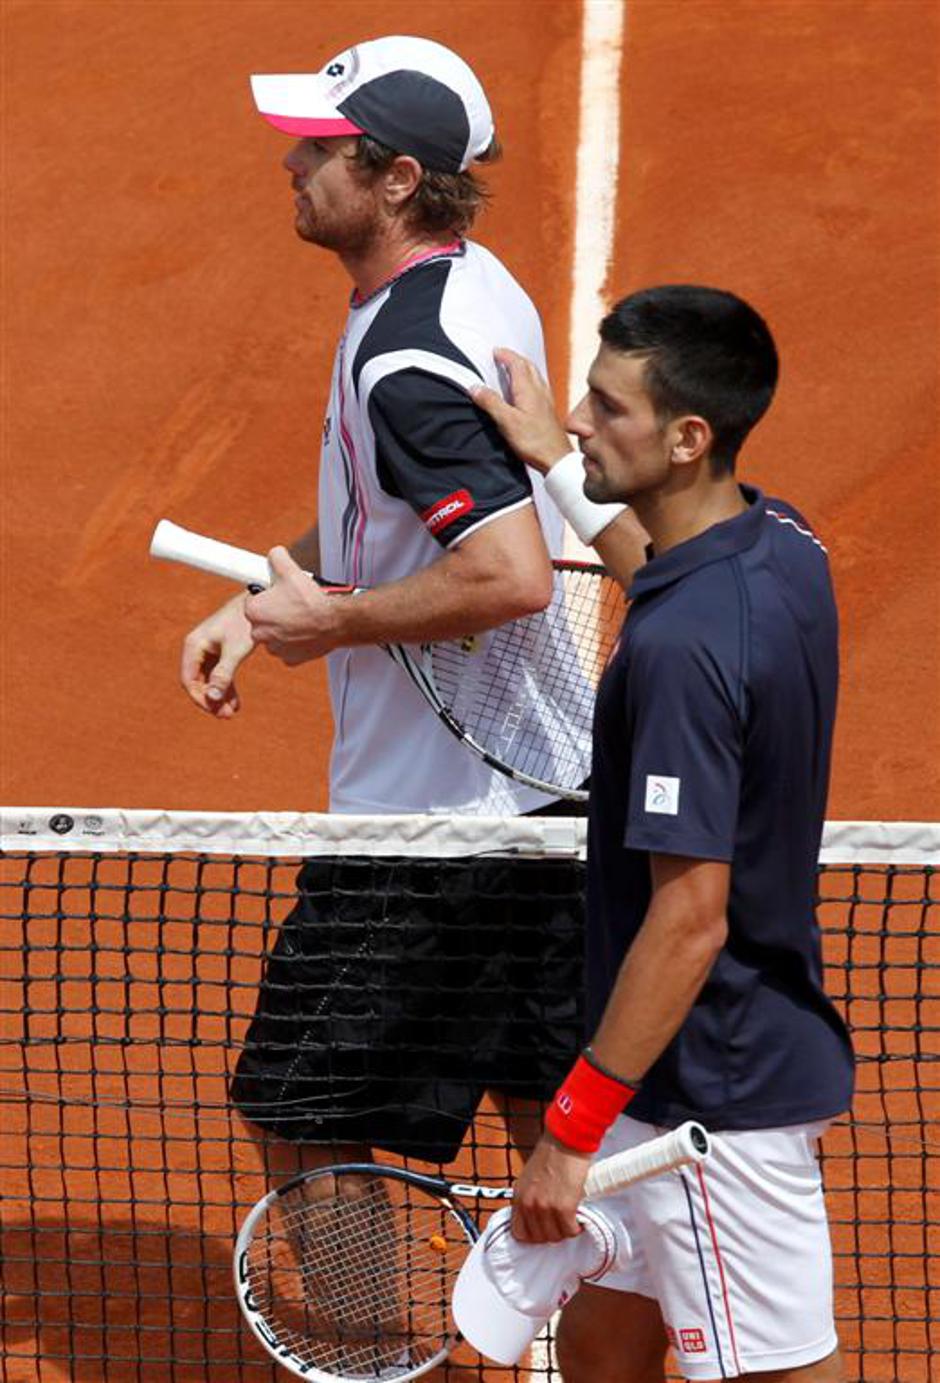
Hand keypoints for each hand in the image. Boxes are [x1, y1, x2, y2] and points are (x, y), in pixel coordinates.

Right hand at [180, 593, 254, 716]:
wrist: (259, 603)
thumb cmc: (245, 624)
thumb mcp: (235, 651)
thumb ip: (223, 675)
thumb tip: (213, 698)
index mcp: (193, 645)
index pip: (189, 680)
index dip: (200, 698)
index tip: (215, 710)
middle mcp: (196, 648)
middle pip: (198, 682)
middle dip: (211, 700)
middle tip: (227, 716)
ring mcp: (208, 650)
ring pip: (209, 680)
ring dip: (219, 697)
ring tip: (231, 713)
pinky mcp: (220, 652)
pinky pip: (218, 675)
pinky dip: (226, 688)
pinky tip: (235, 703)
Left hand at [245, 546, 342, 664]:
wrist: (334, 622)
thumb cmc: (311, 601)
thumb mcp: (290, 569)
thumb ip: (276, 557)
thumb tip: (274, 554)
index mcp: (254, 611)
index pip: (253, 600)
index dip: (267, 595)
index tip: (278, 593)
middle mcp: (260, 632)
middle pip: (263, 619)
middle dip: (275, 612)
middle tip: (292, 603)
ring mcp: (275, 647)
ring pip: (275, 634)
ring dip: (284, 626)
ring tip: (301, 616)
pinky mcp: (289, 658)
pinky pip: (288, 648)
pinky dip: (295, 640)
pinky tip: (306, 630)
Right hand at [471, 348, 571, 474]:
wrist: (556, 459)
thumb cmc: (534, 441)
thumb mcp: (507, 422)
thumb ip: (491, 402)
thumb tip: (475, 387)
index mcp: (528, 390)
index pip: (517, 364)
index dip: (505, 355)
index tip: (495, 352)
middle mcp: (539, 391)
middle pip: (528, 366)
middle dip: (514, 358)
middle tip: (502, 357)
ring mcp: (545, 400)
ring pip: (535, 376)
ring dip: (523, 368)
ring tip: (512, 369)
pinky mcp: (548, 411)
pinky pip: (539, 387)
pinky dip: (529, 381)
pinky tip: (527, 391)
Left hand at [510, 1135, 591, 1242]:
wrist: (566, 1140)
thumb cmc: (552, 1154)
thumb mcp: (530, 1177)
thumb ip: (530, 1197)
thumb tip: (536, 1216)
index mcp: (518, 1196)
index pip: (519, 1233)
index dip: (533, 1236)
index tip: (544, 1230)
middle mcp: (529, 1204)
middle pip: (539, 1238)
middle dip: (551, 1233)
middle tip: (561, 1223)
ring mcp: (545, 1207)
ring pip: (555, 1237)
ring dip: (565, 1231)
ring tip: (571, 1219)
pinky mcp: (564, 1207)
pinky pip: (570, 1231)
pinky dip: (576, 1228)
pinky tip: (579, 1219)